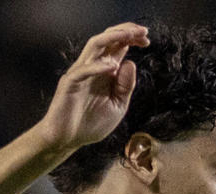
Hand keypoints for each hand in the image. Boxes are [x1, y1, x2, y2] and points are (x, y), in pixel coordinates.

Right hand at [35, 23, 148, 154]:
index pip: (118, 47)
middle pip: (107, 40)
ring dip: (112, 39)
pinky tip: (113, 66)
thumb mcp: (117, 106)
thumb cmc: (91, 123)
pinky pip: (83, 70)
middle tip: (143, 31)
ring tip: (129, 36)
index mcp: (104, 71)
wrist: (68, 139)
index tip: (147, 38)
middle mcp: (92, 67)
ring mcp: (80, 73)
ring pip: (94, 47)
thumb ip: (125, 87)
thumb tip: (131, 63)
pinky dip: (98, 66)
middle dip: (125, 32)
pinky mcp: (70, 83)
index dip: (131, 39)